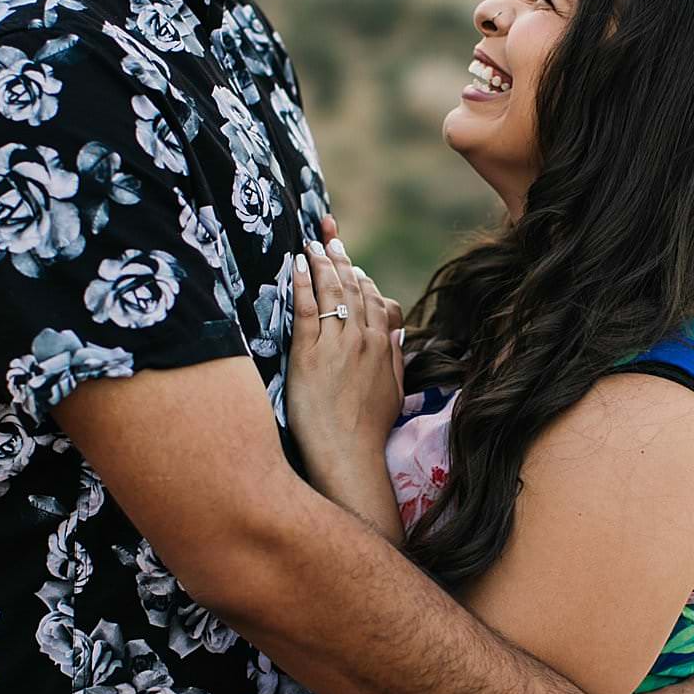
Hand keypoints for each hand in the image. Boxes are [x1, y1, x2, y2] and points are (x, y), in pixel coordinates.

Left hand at [288, 227, 404, 492]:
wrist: (348, 454)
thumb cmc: (369, 431)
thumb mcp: (394, 392)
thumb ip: (395, 358)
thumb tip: (397, 334)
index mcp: (384, 346)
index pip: (375, 300)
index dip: (362, 279)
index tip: (351, 266)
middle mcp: (363, 339)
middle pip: (352, 289)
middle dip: (340, 259)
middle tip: (329, 239)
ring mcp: (337, 344)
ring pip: (331, 292)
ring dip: (321, 263)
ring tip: (312, 244)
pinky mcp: (309, 353)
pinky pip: (306, 308)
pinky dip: (302, 283)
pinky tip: (296, 265)